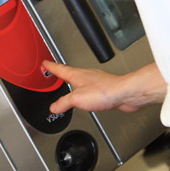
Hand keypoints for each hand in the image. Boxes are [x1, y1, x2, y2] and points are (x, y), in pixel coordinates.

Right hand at [46, 61, 165, 114]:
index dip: (51, 66)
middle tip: (54, 72)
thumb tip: (54, 107)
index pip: (60, 69)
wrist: (124, 93)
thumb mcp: (77, 99)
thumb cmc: (104, 91)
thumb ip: (63, 103)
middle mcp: (86, 75)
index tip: (45, 63)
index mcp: (76, 75)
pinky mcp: (103, 88)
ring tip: (67, 84)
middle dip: (60, 72)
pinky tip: (86, 95)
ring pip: (80, 79)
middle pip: (69, 72)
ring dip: (72, 81)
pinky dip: (83, 90)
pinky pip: (89, 87)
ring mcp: (95, 81)